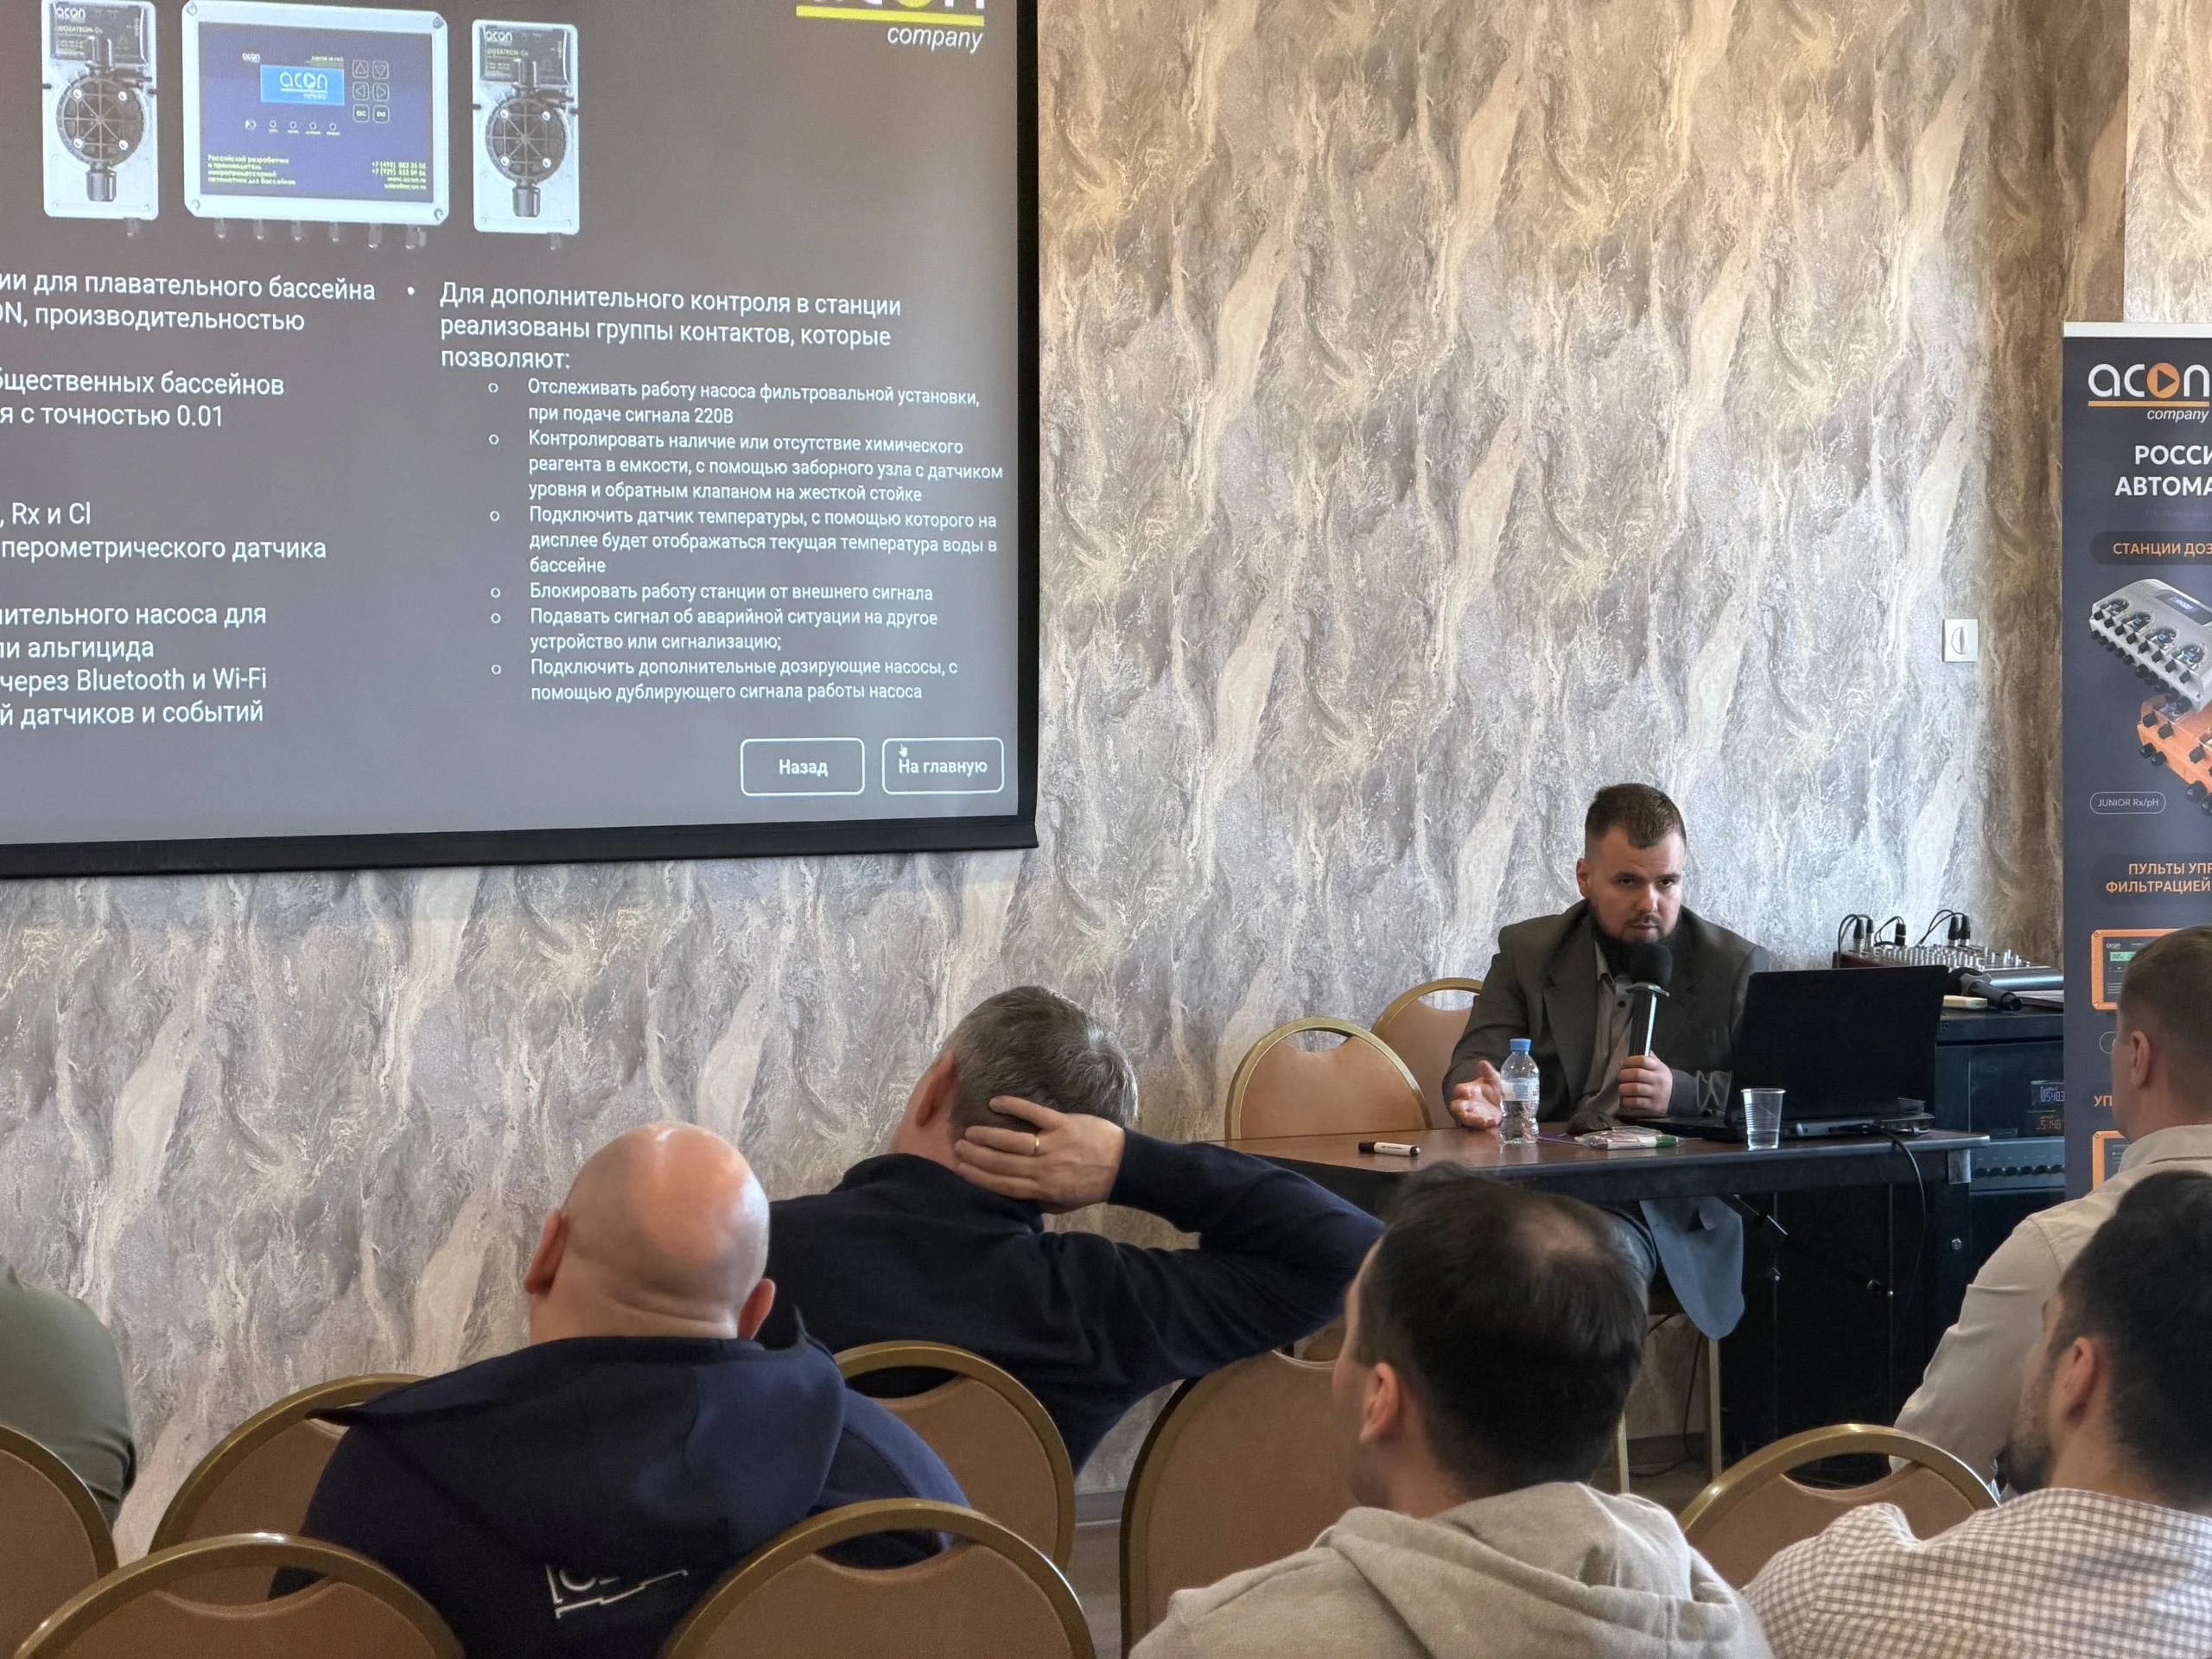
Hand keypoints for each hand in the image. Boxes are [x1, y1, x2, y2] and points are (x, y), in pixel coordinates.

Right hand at [953, 1094, 1125, 1212]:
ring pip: (1013, 1140)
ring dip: (988, 1135)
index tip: (960, 1169)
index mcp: (1043, 1189)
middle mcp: (1045, 1168)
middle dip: (976, 1156)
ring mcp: (1054, 1144)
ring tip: (970, 1131)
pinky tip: (996, 1102)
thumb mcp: (1063, 1203)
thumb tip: (1010, 1196)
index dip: (979, 1177)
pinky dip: (1014, 1107)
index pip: (1003, 1184)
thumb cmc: (1091, 1186)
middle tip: (957, 1147)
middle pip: (1002, 1163)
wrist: (1124, 1167)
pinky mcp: (1064, 1124)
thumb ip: (1037, 1200)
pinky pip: (1035, 1114)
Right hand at [1447, 1063, 1504, 1130]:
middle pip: (1456, 1107)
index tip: (1470, 1092)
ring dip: (1474, 1120)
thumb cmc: (1496, 1089)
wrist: (1507, 1102)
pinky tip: (1493, 1122)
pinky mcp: (1481, 1125)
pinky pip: (1478, 1127)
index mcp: (1469, 1090)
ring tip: (1485, 1120)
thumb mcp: (1495, 1080)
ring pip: (1465, 1119)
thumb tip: (1483, 1063)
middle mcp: (1468, 1103)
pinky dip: (1484, 1124)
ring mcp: (1474, 1115)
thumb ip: (1489, 1072)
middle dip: (1461, 1110)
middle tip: (1469, 1111)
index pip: (1459, 1090)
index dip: (1463, 1091)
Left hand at [1617, 1054, 1673, 1116]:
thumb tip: (1636, 1047)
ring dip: (1624, 1088)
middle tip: (1619, 1076)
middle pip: (1638, 1074)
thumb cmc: (1661, 1078)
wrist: (1678, 1095)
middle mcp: (1658, 1080)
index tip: (1624, 1063)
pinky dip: (1627, 1100)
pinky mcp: (1653, 1105)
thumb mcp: (1659, 1066)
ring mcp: (1656, 1093)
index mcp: (1658, 1068)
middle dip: (1624, 1074)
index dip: (1630, 1061)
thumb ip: (1648, 1057)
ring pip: (1636, 1088)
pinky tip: (1624, 1099)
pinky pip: (1637, 1102)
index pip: (1643, 1060)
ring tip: (1621, 1088)